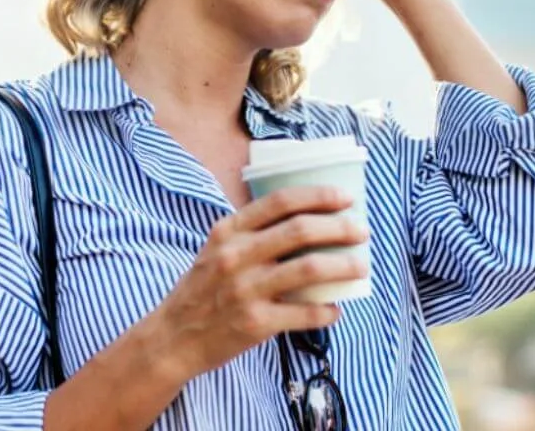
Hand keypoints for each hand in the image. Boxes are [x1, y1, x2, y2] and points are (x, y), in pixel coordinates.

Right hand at [149, 186, 369, 379]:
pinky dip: (326, 310)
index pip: (280, 201)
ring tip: (361, 267)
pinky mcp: (255, 323)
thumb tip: (307, 220)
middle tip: (361, 231)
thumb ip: (251, 232)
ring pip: (309, 270)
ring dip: (343, 266)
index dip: (317, 196)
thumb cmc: (203, 290)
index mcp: (229, 231)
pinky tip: (335, 309)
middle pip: (300, 231)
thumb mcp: (217, 249)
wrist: (173, 338)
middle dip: (339, 228)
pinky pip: (304, 313)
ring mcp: (246, 290)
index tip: (344, 198)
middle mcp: (236, 256)